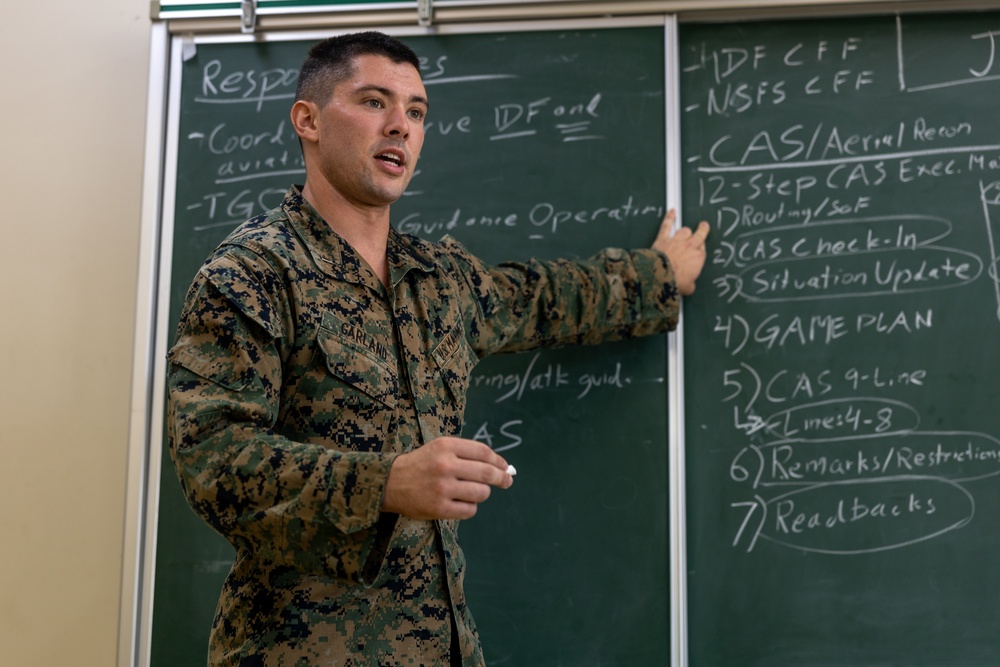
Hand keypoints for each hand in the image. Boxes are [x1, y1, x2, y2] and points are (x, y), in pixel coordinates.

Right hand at [382, 437, 513, 519]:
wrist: (391, 483)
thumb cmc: (421, 463)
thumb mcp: (440, 447)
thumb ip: (466, 453)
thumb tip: (500, 466)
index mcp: (446, 446)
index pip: (483, 452)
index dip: (499, 460)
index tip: (505, 467)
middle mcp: (445, 465)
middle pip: (487, 473)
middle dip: (502, 478)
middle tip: (507, 481)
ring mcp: (442, 488)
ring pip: (481, 493)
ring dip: (482, 493)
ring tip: (473, 491)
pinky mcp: (439, 508)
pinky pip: (470, 510)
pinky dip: (470, 507)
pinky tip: (462, 502)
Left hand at [652, 209, 709, 295]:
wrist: (660, 277)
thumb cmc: (676, 282)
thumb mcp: (689, 287)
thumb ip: (691, 283)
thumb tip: (689, 286)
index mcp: (698, 257)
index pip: (703, 249)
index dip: (700, 249)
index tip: (699, 250)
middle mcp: (690, 246)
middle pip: (699, 234)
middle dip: (702, 230)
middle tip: (704, 227)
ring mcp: (676, 240)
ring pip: (684, 230)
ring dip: (685, 231)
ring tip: (686, 231)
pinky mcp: (663, 238)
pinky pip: (667, 225)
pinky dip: (669, 217)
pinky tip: (671, 212)